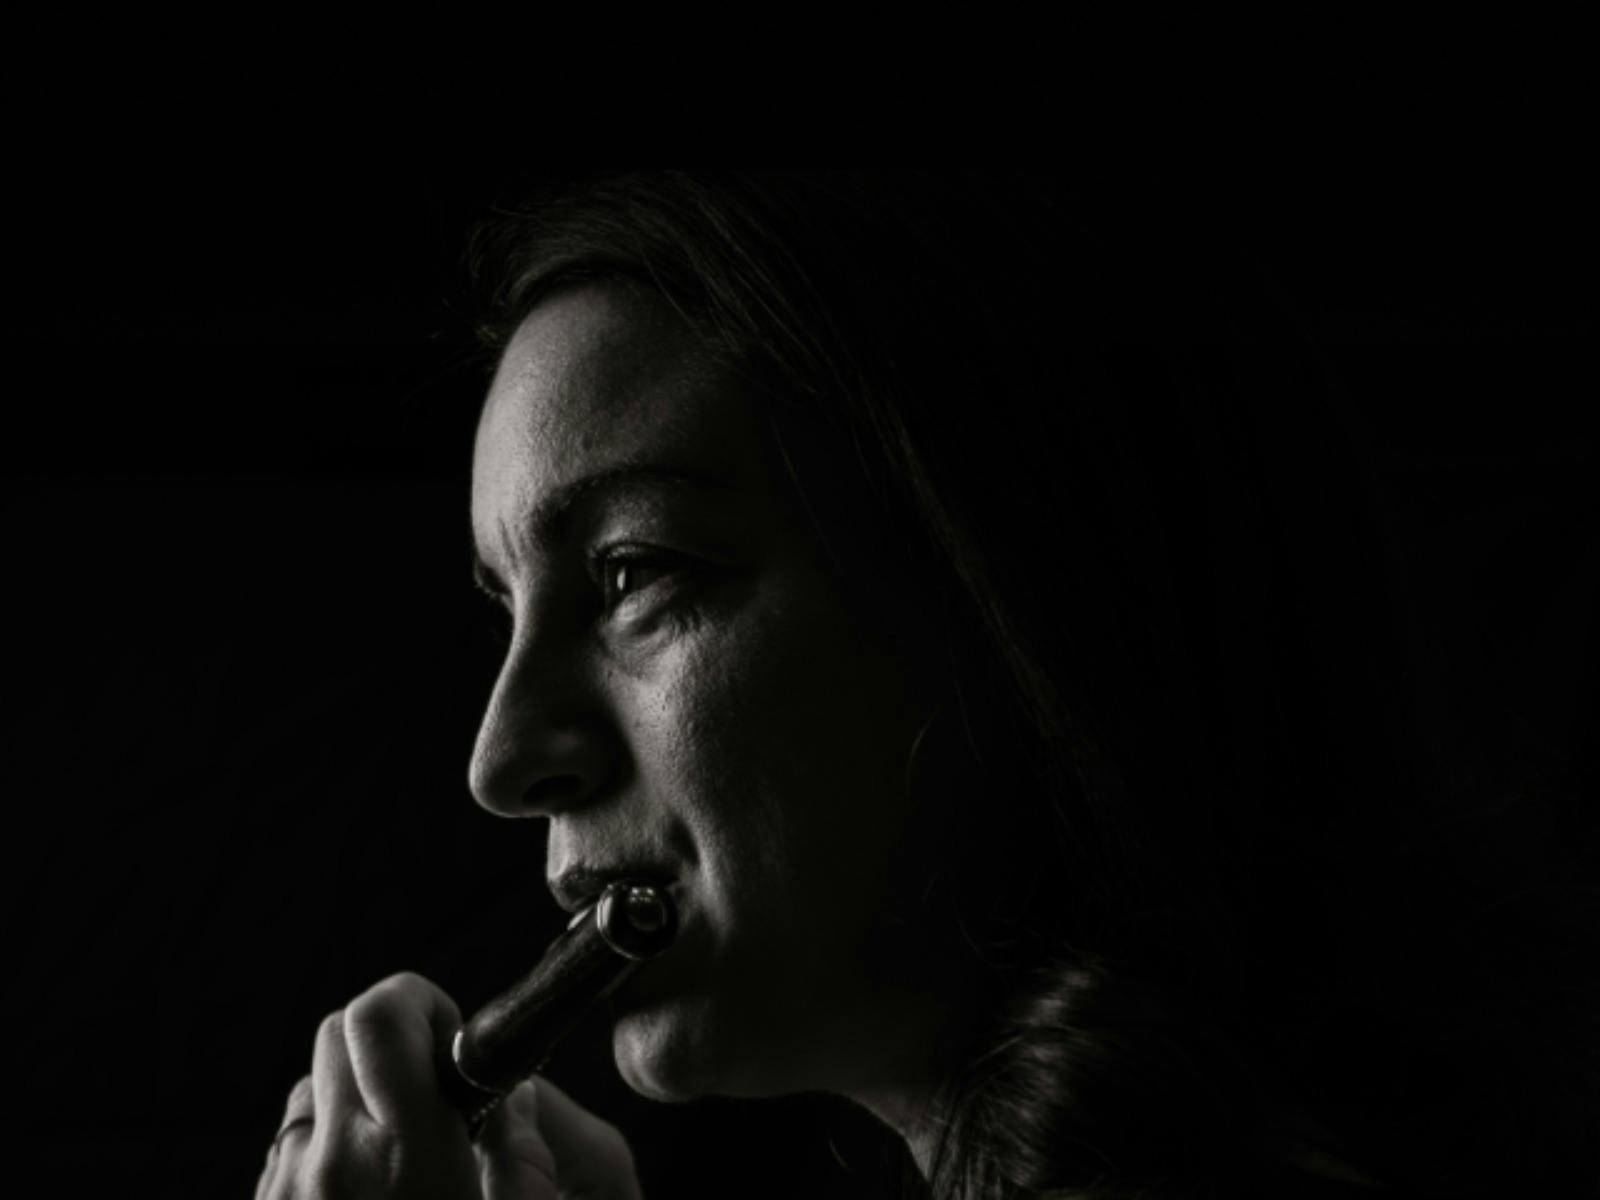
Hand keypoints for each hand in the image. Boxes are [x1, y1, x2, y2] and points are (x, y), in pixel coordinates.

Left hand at [257, 972, 642, 1198]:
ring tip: (404, 1156)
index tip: (455, 1040)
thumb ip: (530, 1154)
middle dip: (393, 1042)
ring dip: (357, 1101)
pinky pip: (291, 1153)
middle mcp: (333, 1166)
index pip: (380, 1014)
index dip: (421, 1005)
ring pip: (313, 1092)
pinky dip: (328, 1153)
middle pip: (339, 1032)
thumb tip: (506, 1100)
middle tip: (438, 1090)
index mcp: (407, 1155)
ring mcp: (288, 1197)